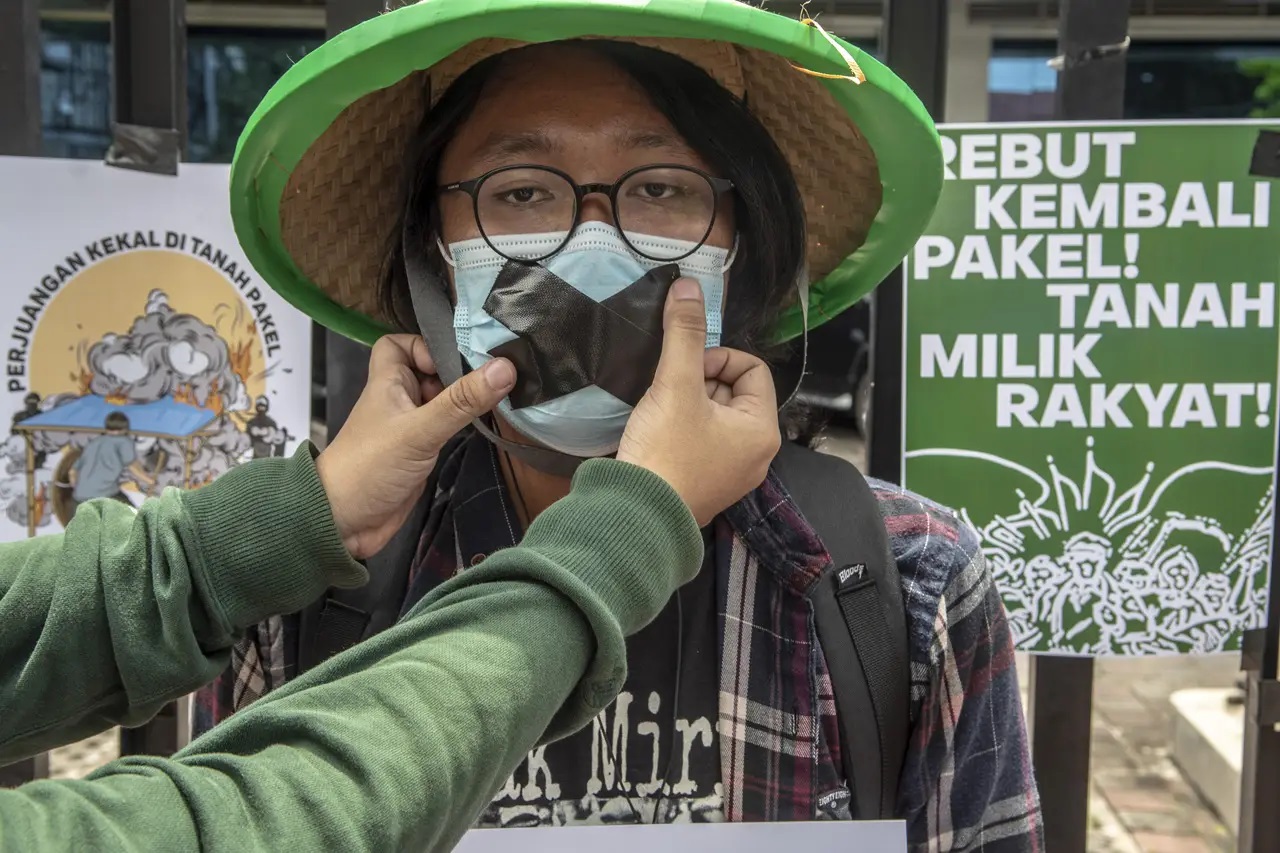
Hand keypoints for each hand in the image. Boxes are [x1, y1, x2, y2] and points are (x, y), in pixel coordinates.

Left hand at [317, 335, 514, 558]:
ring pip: (440, 399)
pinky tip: (483, 424)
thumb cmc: (371, 467)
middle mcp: (398, 400)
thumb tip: (505, 367)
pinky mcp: (420, 451)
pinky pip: (445, 426)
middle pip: (428, 370)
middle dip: (457, 371)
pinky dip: (462, 422)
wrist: (345, 522)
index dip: (425, 344)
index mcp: (387, 382)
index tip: (454, 358)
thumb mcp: (420, 430)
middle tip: (491, 377)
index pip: (400, 344)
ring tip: (496, 397)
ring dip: (463, 398)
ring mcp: (409, 426)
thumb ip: (462, 401)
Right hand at [616, 278, 780, 525]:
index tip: (687, 370)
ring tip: (662, 411)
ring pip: (714, 416)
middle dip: (700, 382)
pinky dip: (682, 428)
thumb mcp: (676, 385)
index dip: (718, 359)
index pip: (753, 369)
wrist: (635, 516)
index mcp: (762, 431)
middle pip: (734, 392)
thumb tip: (689, 286)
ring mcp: (731, 473)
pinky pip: (701, 441)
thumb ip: (684, 334)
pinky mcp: (705, 484)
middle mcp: (755, 454)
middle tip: (671, 391)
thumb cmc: (665, 452)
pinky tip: (659, 431)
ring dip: (688, 403)